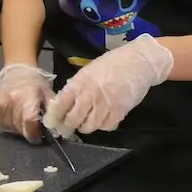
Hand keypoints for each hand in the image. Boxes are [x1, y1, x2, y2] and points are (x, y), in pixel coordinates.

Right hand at [0, 63, 56, 142]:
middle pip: (19, 126)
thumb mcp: (48, 93)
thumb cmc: (35, 83)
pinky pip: (3, 124)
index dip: (34, 133)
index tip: (38, 138)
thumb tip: (55, 127)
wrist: (17, 72)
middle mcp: (12, 100)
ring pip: (11, 127)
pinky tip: (17, 118)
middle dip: (28, 132)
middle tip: (34, 130)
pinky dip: (11, 125)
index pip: (29, 120)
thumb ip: (51, 110)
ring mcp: (1, 104)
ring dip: (19, 129)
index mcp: (28, 96)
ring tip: (26, 122)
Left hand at [43, 34, 173, 137]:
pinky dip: (104, 125)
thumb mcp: (89, 70)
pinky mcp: (120, 111)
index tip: (51, 124)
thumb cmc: (113, 63)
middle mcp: (90, 95)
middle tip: (67, 130)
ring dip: (86, 127)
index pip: (60, 105)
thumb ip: (77, 86)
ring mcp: (105, 104)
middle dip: (67, 128)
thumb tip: (63, 103)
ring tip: (87, 122)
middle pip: (72, 120)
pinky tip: (104, 119)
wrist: (139, 62)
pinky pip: (107, 126)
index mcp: (80, 82)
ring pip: (89, 127)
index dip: (53, 118)